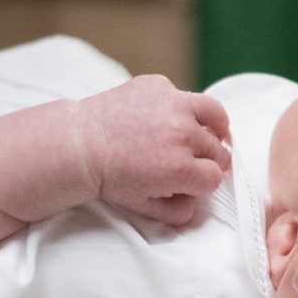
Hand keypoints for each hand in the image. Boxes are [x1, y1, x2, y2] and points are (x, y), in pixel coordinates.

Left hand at [74, 75, 232, 225]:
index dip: (204, 183)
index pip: (215, 177)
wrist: (79, 145)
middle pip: (217, 150)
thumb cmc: (109, 177)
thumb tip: (197, 204)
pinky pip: (184, 96)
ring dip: (215, 127)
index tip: (194, 181)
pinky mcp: (159, 85)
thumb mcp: (144, 206)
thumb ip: (178, 211)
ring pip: (216, 115)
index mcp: (180, 168)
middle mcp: (182, 134)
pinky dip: (180, 107)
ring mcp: (173, 105)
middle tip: (194, 161)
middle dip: (208, 160)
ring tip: (209, 132)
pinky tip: (167, 117)